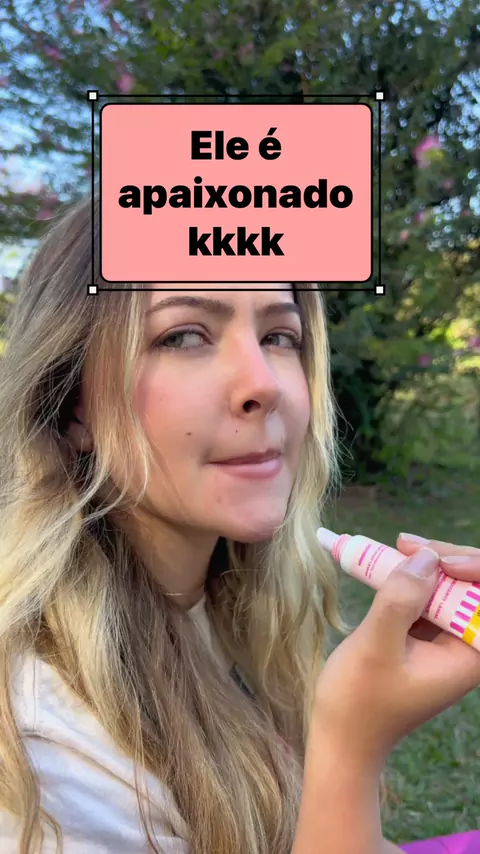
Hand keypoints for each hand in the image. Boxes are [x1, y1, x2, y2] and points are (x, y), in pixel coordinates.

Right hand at [313, 544, 479, 771]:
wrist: (341, 736)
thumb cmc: (358, 700)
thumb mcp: (377, 645)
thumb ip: (402, 599)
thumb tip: (427, 556)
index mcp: (469, 656)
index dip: (473, 568)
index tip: (435, 560)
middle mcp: (464, 646)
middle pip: (471, 586)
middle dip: (444, 558)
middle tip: (403, 543)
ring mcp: (445, 640)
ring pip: (449, 586)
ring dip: (425, 563)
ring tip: (392, 547)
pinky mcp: (425, 636)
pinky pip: (428, 596)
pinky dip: (410, 577)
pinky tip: (387, 562)